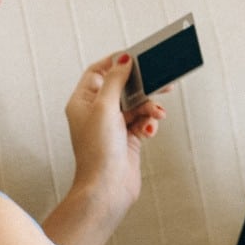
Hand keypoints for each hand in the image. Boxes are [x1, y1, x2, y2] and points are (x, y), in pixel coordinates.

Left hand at [63, 53, 165, 226]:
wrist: (107, 188)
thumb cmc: (98, 150)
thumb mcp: (105, 107)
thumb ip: (116, 81)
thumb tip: (123, 60)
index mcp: (82, 101)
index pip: (98, 71)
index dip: (115, 62)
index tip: (135, 56)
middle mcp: (96, 112)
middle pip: (122, 87)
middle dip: (142, 85)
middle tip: (162, 79)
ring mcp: (112, 125)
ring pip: (136, 105)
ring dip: (149, 107)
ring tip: (157, 114)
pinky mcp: (127, 138)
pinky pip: (142, 121)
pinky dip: (149, 123)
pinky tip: (149, 131)